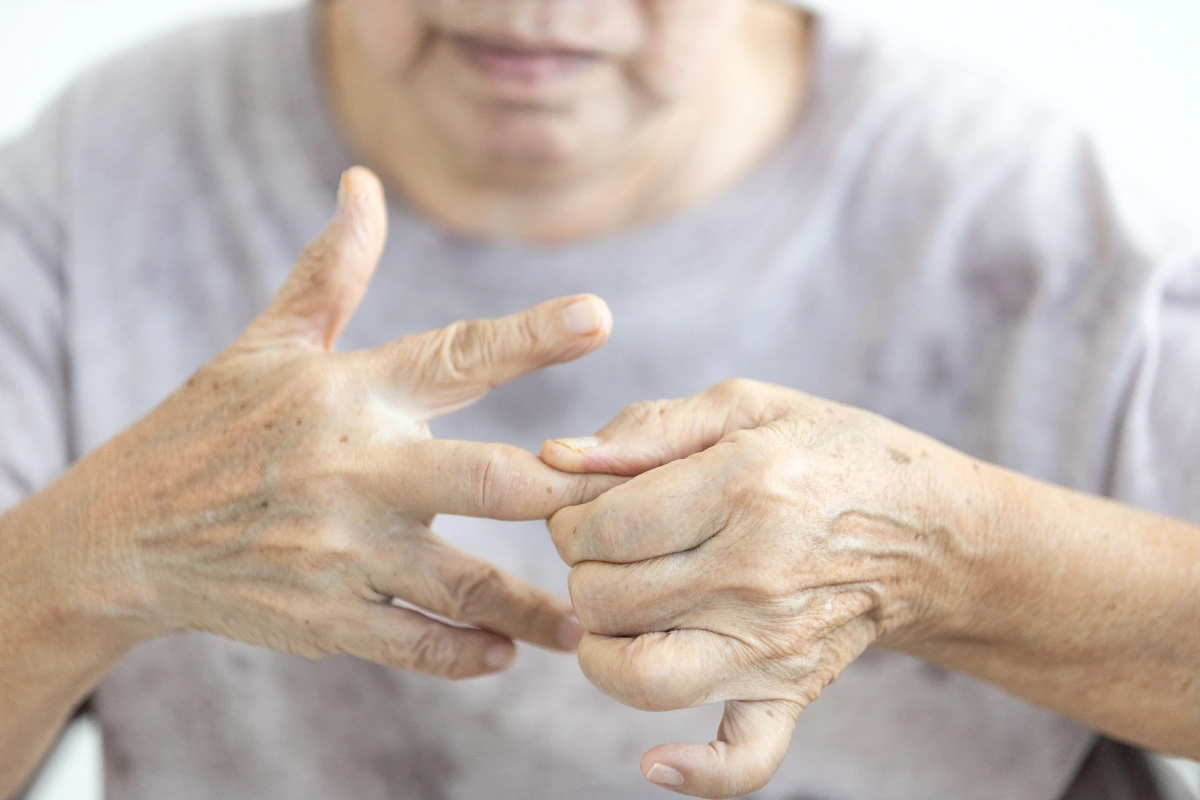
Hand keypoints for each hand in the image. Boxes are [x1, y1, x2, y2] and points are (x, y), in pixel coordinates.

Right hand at [58, 167, 617, 678]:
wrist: (123, 533)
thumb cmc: (209, 427)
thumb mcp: (269, 343)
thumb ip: (334, 271)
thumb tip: (364, 182)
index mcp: (349, 392)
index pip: (456, 356)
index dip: (532, 336)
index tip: (600, 318)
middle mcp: (353, 470)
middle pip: (483, 482)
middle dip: (560, 493)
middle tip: (622, 502)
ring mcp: (339, 551)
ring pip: (463, 584)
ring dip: (534, 607)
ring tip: (587, 622)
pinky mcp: (324, 619)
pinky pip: (414, 642)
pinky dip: (466, 653)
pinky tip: (504, 653)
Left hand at [542, 379, 987, 797]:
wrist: (927, 528)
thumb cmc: (827, 453)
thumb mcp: (746, 406)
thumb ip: (648, 427)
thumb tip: (557, 457)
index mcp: (743, 488)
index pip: (601, 528)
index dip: (571, 516)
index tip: (593, 506)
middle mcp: (755, 573)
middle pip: (604, 598)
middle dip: (584, 570)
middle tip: (614, 550)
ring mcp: (773, 643)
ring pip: (640, 676)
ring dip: (602, 648)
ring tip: (620, 614)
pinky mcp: (790, 692)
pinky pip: (741, 757)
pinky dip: (695, 771)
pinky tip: (655, 761)